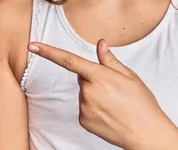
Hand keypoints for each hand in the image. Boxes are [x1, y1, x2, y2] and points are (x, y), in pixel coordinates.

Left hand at [28, 39, 177, 148]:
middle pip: (83, 77)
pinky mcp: (83, 120)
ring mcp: (84, 107)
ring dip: (95, 94)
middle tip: (115, 89)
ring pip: (84, 93)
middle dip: (95, 78)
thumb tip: (100, 43)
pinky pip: (84, 107)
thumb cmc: (141, 103)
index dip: (48, 52)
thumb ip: (110, 60)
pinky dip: (94, 108)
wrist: (145, 133)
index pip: (69, 60)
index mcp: (99, 76)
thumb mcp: (129, 76)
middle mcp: (88, 91)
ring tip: (115, 103)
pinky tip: (109, 113)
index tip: (32, 46)